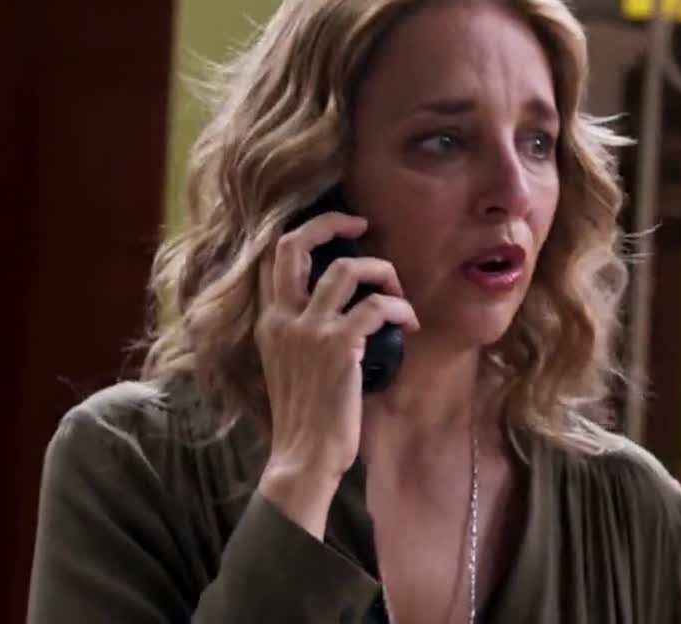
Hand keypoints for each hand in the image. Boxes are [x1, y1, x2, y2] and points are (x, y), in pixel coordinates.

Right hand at [253, 211, 418, 536]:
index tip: (340, 232)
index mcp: (269, 322)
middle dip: (330, 223)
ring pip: (347, 268)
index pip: (273, 258)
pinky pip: (378, 306)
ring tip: (398, 293)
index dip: (307, 233)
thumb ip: (301, 335)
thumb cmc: (305, 419)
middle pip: (294, 244)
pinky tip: (411, 325)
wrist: (303, 458)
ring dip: (382, 271)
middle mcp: (282, 318)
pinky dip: (401, 308)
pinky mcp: (340, 346)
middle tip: (361, 224)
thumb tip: (343, 311)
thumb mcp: (289, 367)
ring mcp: (309, 330)